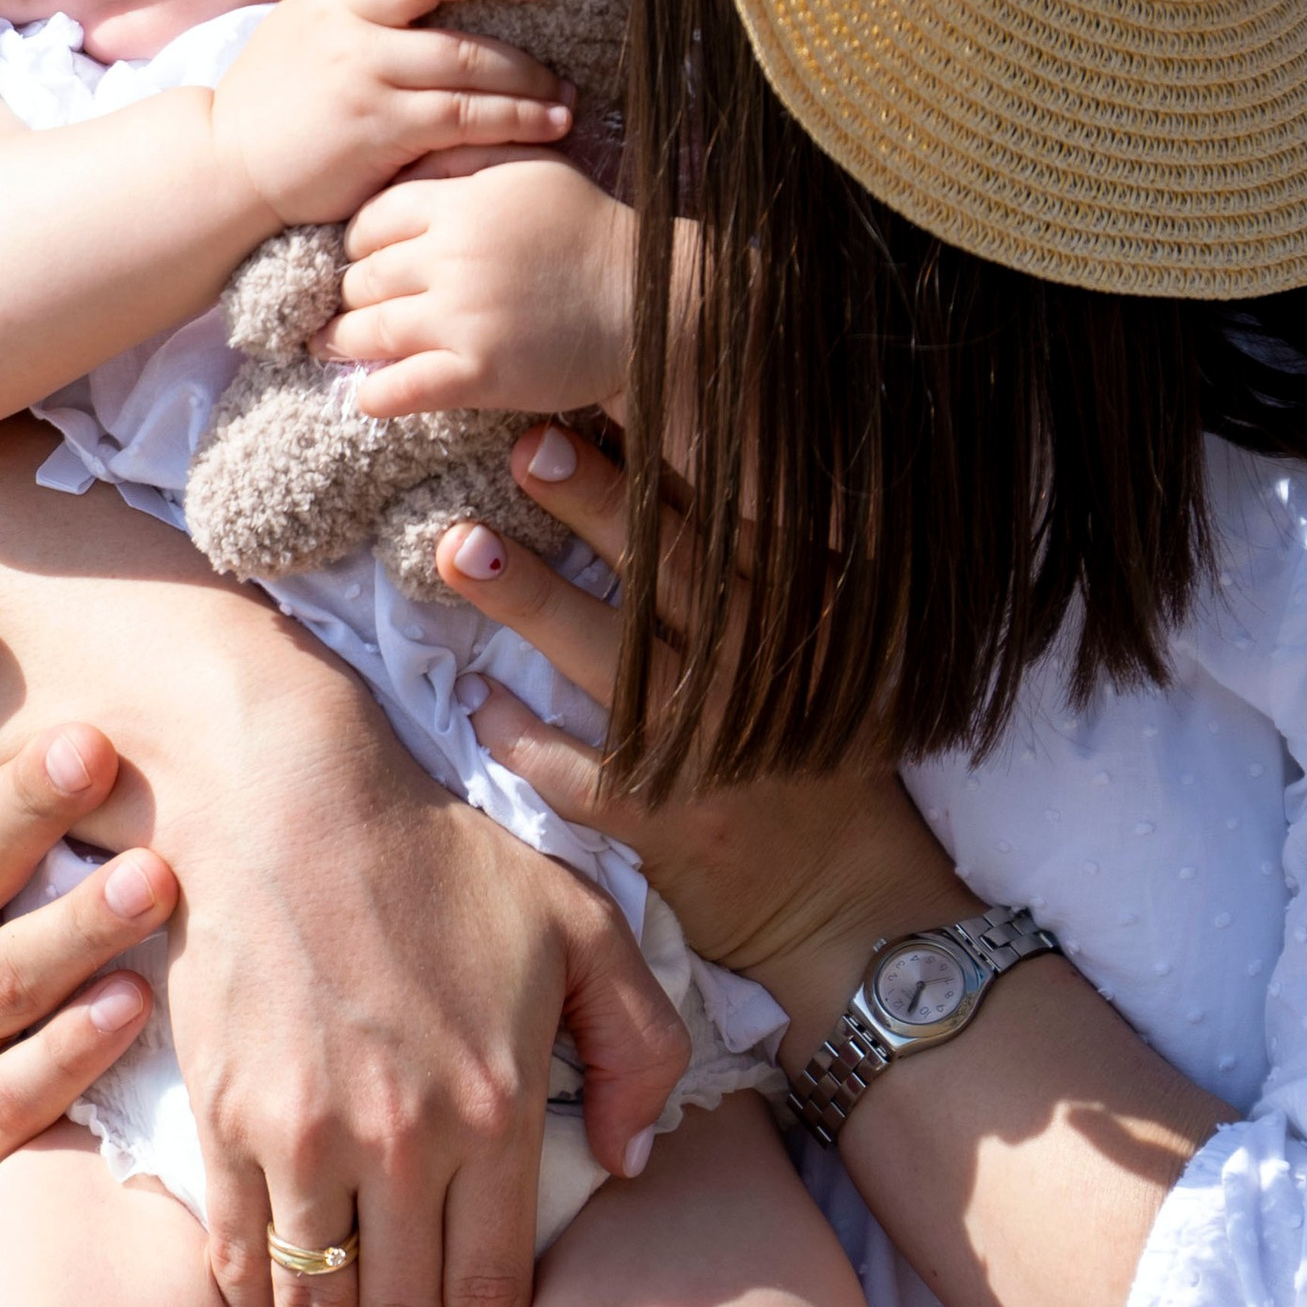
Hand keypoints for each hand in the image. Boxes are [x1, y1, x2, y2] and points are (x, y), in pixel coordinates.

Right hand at [158, 709, 686, 1306]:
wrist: (283, 793)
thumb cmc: (436, 854)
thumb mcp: (582, 923)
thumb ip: (639, 1044)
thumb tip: (636, 1160)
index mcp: (493, 1105)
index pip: (494, 1290)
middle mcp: (399, 1139)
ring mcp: (301, 1134)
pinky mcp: (224, 1117)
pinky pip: (239, 1258)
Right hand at [208, 0, 571, 230]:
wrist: (225, 166)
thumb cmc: (275, 94)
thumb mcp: (299, 21)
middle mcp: (342, 21)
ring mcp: (361, 73)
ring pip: (465, 57)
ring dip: (528, 73)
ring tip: (564, 86)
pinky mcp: (380, 128)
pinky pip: (465, 116)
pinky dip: (518, 119)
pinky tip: (549, 123)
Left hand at [321, 152, 632, 418]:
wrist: (650, 300)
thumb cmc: (590, 228)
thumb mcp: (531, 167)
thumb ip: (466, 157)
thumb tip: (407, 158)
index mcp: (462, 203)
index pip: (372, 222)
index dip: (359, 243)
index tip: (360, 260)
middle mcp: (453, 256)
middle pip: (364, 277)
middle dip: (349, 294)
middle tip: (342, 307)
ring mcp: (463, 316)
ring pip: (370, 329)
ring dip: (343, 342)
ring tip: (330, 346)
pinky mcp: (478, 372)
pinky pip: (401, 387)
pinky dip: (373, 394)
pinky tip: (365, 397)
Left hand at [434, 425, 962, 1031]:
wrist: (845, 902)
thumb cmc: (821, 759)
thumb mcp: (829, 656)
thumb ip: (772, 574)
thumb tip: (685, 463)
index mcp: (802, 624)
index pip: (731, 528)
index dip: (667, 468)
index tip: (604, 404)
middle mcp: (757, 678)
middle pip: (667, 576)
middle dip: (594, 507)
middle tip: (523, 444)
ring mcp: (709, 751)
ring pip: (614, 663)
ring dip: (534, 603)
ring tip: (460, 548)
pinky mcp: (666, 820)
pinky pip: (582, 775)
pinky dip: (527, 740)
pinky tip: (476, 699)